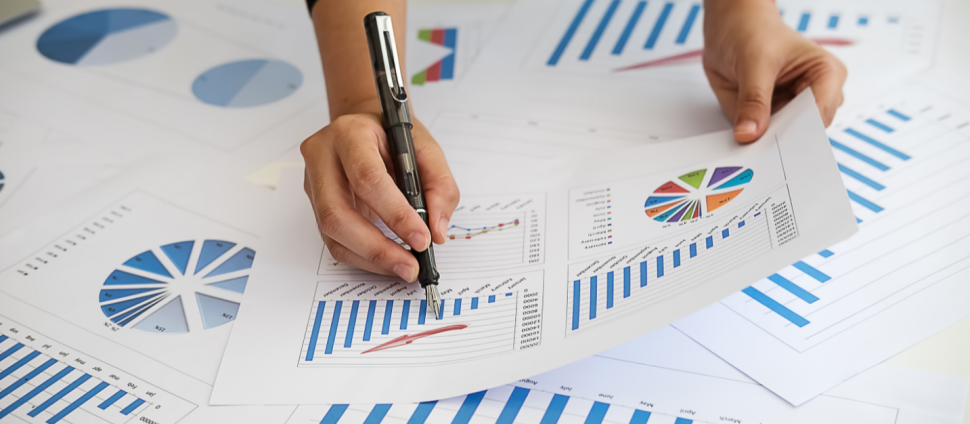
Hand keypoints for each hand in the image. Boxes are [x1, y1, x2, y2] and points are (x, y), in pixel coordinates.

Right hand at [301, 110, 459, 280]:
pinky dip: (363, 257)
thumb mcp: (425, 148)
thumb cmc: (392, 135)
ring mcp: (313, 182)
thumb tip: (436, 231)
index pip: (367, 178)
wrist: (364, 126)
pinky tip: (387, 260)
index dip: (395, 213)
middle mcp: (322, 157)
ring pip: (332, 232)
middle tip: (409, 265)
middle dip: (377, 247)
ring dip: (370, 257)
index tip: (422, 238)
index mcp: (349, 134)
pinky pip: (334, 240)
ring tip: (403, 267)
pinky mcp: (316, 204)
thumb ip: (440, 186)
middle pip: (338, 213)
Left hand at [703, 0, 847, 141]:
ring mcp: (792, 109)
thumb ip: (752, 100)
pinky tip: (743, 136)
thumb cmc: (752, 30)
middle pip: (805, 132)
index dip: (801, 132)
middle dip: (781, 140)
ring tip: (749, 139)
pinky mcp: (771, 117)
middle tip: (759, 143)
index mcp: (826, 74)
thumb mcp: (753, 62)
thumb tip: (749, 132)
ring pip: (784, 140)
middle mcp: (814, 95)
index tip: (780, 143)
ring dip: (765, 142)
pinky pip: (764, 138)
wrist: (731, 26)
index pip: (821, 113)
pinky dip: (753, 139)